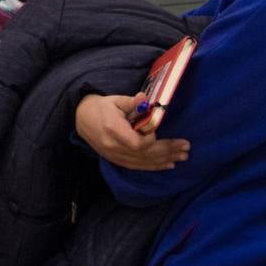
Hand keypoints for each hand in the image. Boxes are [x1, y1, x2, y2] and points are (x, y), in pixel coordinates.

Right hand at [74, 93, 189, 170]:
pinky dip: (154, 166)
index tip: (158, 130)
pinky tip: (168, 164)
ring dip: (164, 160)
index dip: (152, 140)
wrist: (80, 118)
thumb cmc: (100, 107)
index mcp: (112, 130)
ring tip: (182, 157)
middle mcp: (113, 146)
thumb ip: (131, 102)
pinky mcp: (116, 160)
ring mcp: (114, 155)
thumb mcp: (115, 100)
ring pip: (143, 162)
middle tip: (185, 147)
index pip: (137, 143)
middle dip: (167, 151)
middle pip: (144, 154)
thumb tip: (145, 98)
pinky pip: (137, 166)